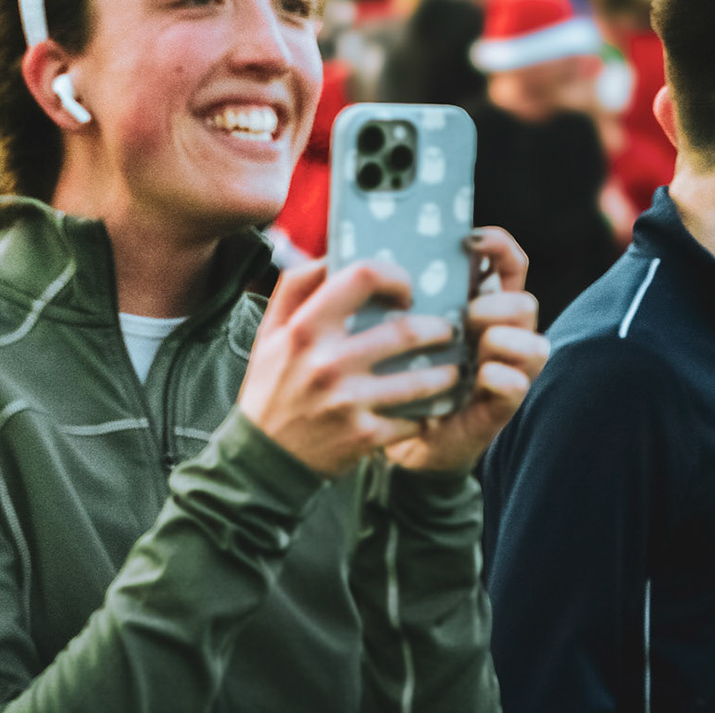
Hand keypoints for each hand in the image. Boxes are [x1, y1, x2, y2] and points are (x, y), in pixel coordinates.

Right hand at [239, 259, 465, 477]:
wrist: (263, 459)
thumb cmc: (271, 387)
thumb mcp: (270, 332)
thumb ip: (296, 287)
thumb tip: (332, 254)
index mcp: (305, 329)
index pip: (362, 276)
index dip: (395, 276)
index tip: (407, 292)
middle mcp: (328, 362)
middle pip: (406, 331)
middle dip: (438, 329)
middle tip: (445, 331)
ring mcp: (349, 402)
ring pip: (422, 380)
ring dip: (446, 372)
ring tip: (452, 369)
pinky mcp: (364, 437)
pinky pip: (413, 420)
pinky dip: (428, 414)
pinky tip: (434, 408)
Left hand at [383, 227, 548, 475]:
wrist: (395, 433)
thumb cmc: (394, 370)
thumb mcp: (390, 325)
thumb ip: (388, 292)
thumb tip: (355, 255)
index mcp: (479, 305)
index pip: (507, 264)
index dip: (499, 246)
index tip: (469, 238)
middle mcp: (501, 334)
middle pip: (524, 302)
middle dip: (495, 306)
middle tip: (464, 316)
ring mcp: (506, 370)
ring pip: (534, 343)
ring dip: (501, 340)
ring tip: (472, 350)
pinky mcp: (502, 405)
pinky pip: (517, 382)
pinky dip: (498, 377)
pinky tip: (475, 379)